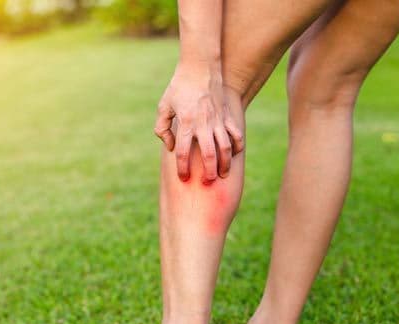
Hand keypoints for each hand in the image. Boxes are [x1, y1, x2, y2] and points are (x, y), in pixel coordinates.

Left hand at [154, 64, 243, 182]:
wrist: (200, 66)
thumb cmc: (178, 87)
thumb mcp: (163, 106)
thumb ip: (162, 129)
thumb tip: (171, 147)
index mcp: (186, 123)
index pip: (183, 152)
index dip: (183, 168)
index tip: (183, 178)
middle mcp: (203, 124)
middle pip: (208, 154)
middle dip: (209, 172)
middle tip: (207, 183)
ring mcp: (218, 120)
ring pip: (225, 147)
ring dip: (225, 164)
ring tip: (223, 174)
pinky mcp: (227, 115)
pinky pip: (235, 135)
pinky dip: (236, 146)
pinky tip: (233, 154)